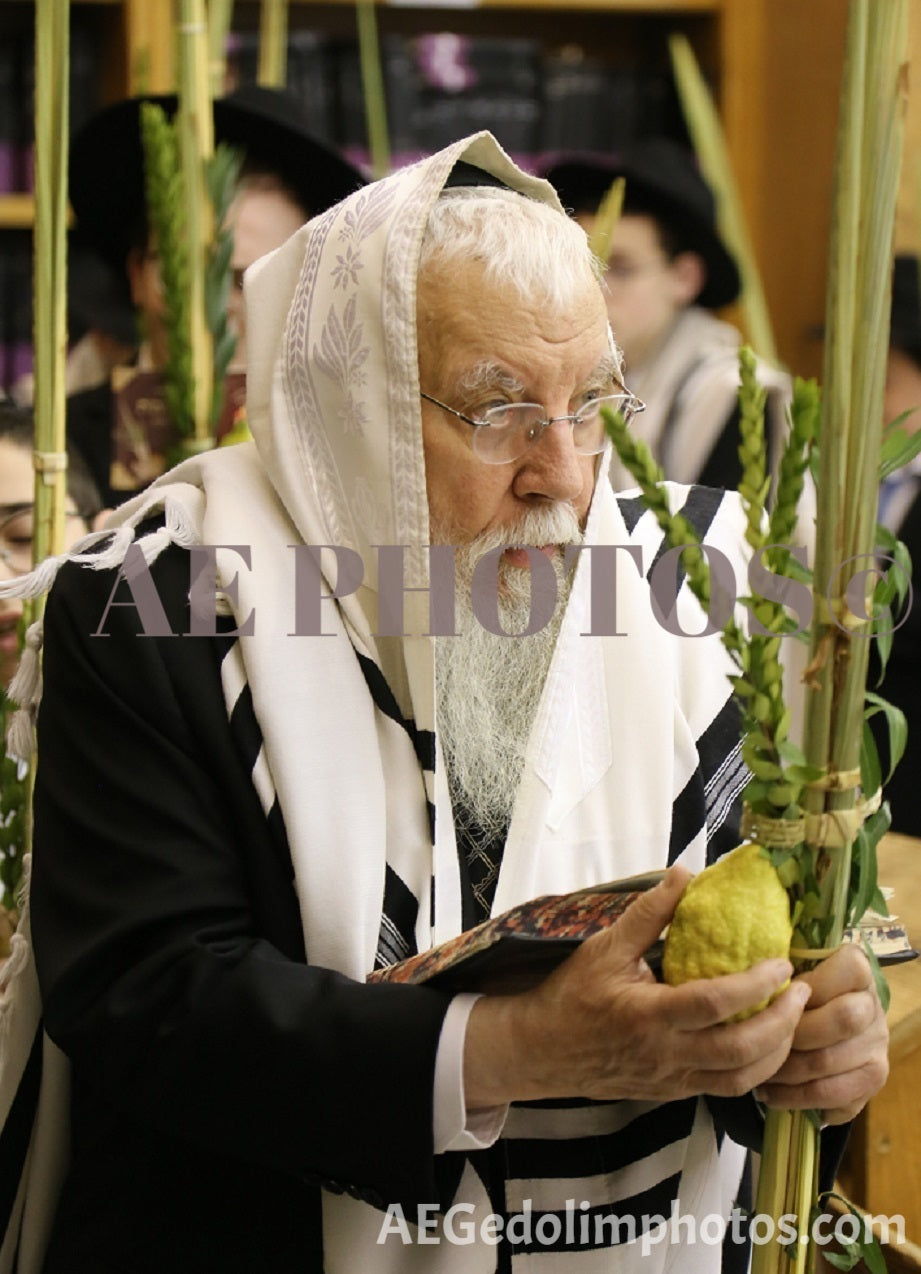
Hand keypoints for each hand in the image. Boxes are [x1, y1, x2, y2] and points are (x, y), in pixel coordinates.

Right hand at [463, 866, 810, 1107]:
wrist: (541, 1051)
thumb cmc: (571, 994)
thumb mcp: (604, 947)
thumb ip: (648, 913)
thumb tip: (684, 873)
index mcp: (647, 1016)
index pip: (713, 1004)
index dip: (754, 985)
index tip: (781, 963)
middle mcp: (665, 1054)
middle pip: (740, 1051)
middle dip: (782, 1023)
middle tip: (802, 992)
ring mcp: (672, 1079)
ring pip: (741, 1081)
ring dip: (777, 1052)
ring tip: (793, 1018)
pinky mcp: (674, 1092)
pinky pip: (726, 1089)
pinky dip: (756, 1069)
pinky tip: (767, 1043)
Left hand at [755, 943, 888, 1123]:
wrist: (826, 1017)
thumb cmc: (797, 990)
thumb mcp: (793, 971)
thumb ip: (782, 975)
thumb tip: (752, 985)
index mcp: (858, 972)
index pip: (850, 970)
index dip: (814, 982)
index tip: (781, 990)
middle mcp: (873, 1007)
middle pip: (842, 1019)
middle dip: (795, 1032)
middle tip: (762, 1039)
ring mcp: (877, 1045)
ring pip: (830, 1061)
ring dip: (787, 1071)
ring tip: (757, 1072)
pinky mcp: (872, 1078)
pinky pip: (835, 1097)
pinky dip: (797, 1099)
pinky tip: (772, 1095)